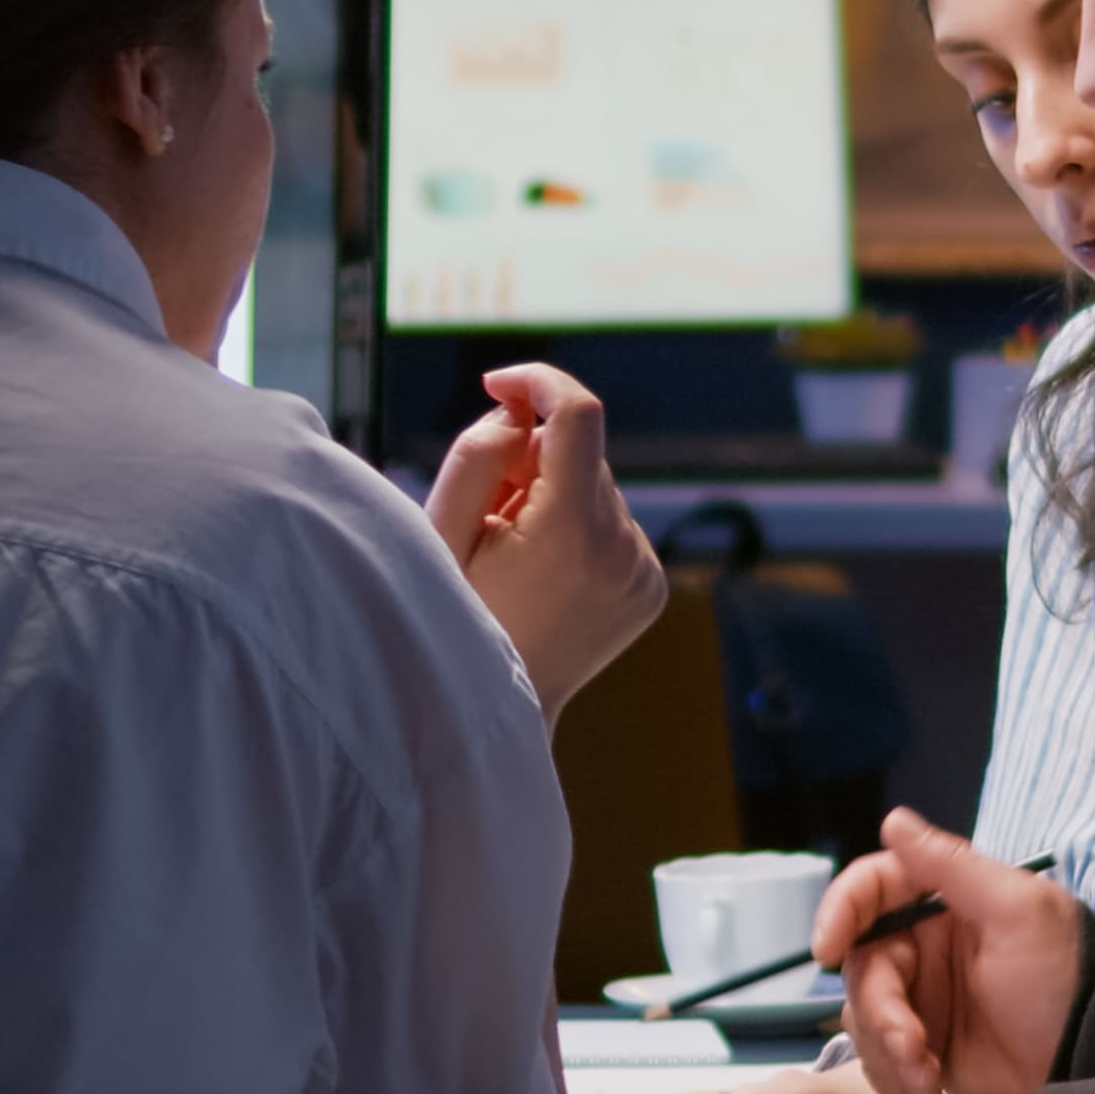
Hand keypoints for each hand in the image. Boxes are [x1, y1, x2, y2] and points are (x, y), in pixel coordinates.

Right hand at [425, 363, 664, 726]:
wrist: (500, 712)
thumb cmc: (457, 619)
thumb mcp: (443, 531)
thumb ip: (477, 455)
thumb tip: (519, 414)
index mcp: (571, 529)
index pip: (577, 412)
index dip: (537, 381)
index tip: (498, 385)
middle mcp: (622, 546)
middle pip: (580, 452)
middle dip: (533, 459)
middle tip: (490, 513)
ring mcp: (644, 569)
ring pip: (597, 487)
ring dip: (555, 497)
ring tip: (516, 557)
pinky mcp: (651, 585)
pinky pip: (613, 524)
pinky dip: (579, 528)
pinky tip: (547, 574)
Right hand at [814, 806, 1081, 1093]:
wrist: (1094, 1058)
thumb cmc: (1065, 976)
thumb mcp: (1018, 912)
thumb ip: (952, 866)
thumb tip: (893, 820)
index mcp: (943, 903)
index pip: (871, 890)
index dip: (840, 912)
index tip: (827, 948)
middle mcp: (925, 948)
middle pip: (860, 967)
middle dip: (879, 1010)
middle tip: (913, 1043)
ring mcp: (923, 1002)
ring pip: (862, 1018)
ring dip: (887, 1050)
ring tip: (929, 1073)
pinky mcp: (925, 1051)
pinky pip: (880, 1061)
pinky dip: (896, 1077)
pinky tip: (930, 1086)